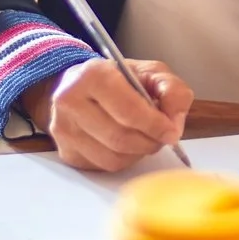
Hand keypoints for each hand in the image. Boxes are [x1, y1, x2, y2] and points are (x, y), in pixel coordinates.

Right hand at [19, 59, 192, 172]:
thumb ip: (172, 90)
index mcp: (92, 75)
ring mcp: (64, 129)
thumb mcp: (151, 72)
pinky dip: (123, 160)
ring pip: (112, 158)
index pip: (128, 110)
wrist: (81, 85)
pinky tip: (125, 145)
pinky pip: (103, 167)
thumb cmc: (119, 78)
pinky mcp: (66, 152)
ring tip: (143, 138)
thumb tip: (174, 123)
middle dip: (149, 142)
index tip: (171, 132)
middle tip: (162, 137)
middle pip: (120, 138)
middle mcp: (71, 101)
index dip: (155, 125)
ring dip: (137, 153)